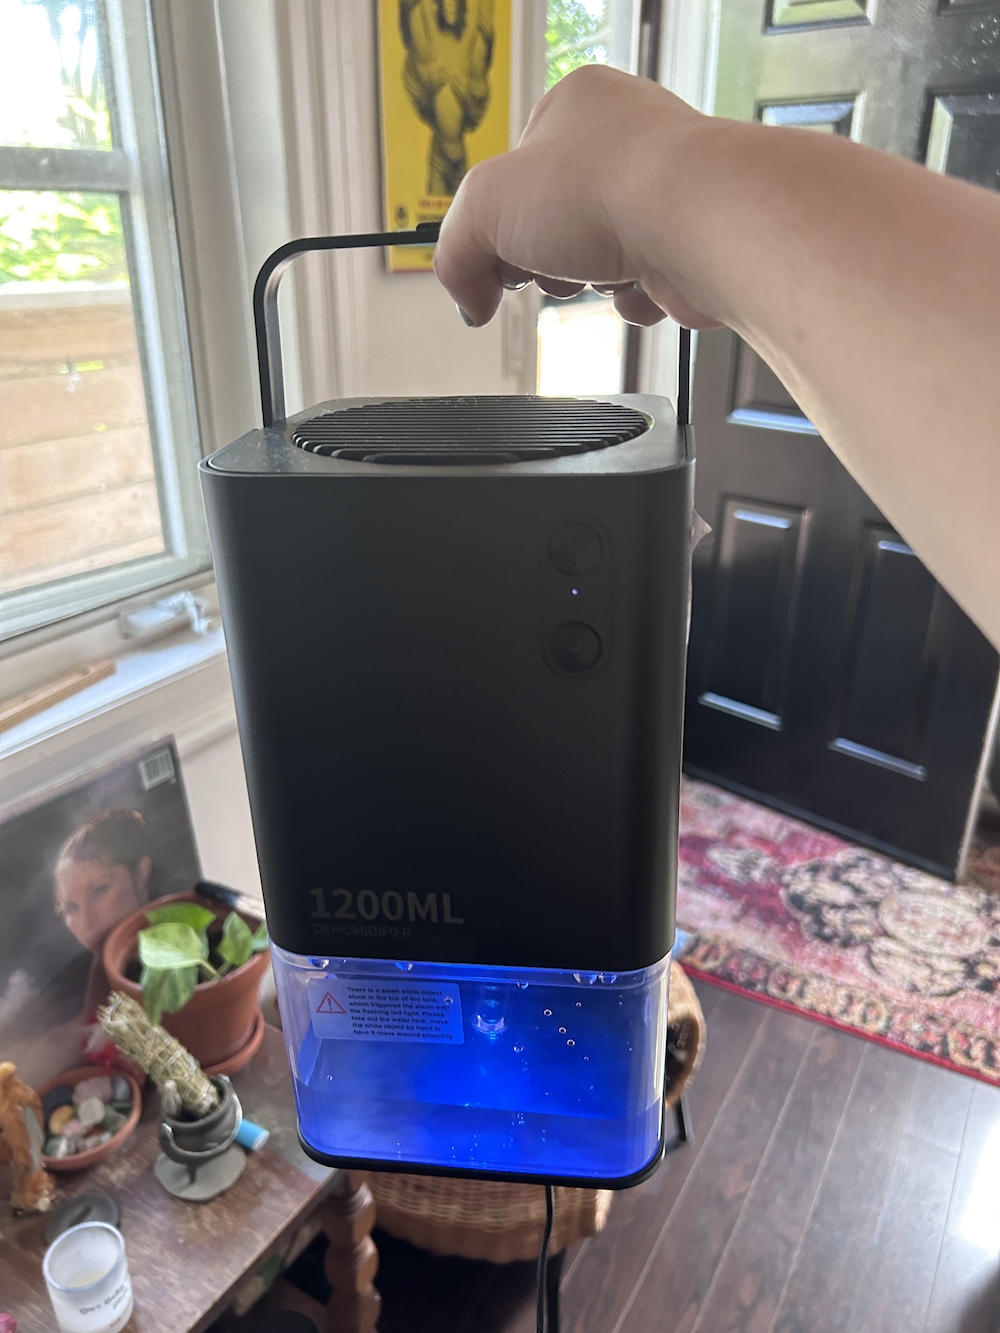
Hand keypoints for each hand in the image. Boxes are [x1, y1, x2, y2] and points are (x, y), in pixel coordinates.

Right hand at [433, 65, 720, 329]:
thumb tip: (468, 299)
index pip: (516, 174)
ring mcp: (664, 188)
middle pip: (557, 221)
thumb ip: (454, 255)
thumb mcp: (483, 210)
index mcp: (576, 104)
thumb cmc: (605, 187)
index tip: (496, 257)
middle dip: (549, 258)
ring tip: (603, 269)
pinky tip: (640, 285)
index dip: (499, 224)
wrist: (697, 222)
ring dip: (592, 280)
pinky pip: (643, 284)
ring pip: (600, 257)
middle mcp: (626, 137)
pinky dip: (634, 298)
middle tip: (552, 262)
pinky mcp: (692, 239)